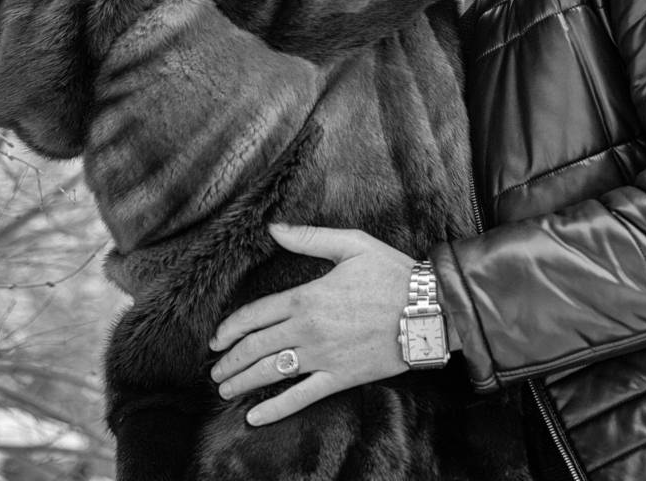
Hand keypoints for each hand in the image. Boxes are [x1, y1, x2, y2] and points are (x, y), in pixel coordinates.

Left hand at [208, 224, 412, 425]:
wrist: (430, 310)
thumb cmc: (393, 273)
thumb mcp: (352, 244)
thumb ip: (309, 237)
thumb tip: (274, 228)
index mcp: (306, 297)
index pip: (254, 315)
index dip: (229, 329)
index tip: (216, 339)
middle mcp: (307, 330)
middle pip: (255, 347)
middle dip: (229, 361)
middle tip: (215, 370)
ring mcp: (323, 357)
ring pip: (270, 373)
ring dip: (242, 382)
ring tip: (224, 390)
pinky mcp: (340, 377)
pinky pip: (301, 397)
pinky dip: (274, 409)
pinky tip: (254, 417)